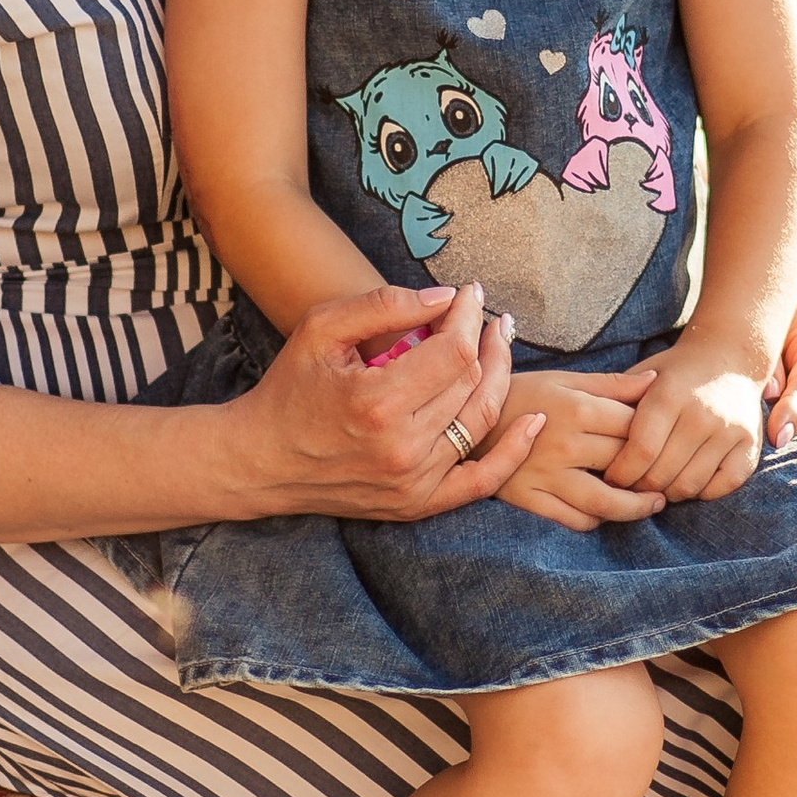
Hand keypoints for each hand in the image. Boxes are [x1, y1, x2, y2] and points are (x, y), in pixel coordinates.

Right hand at [239, 284, 540, 520]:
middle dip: (485, 340)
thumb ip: (383, 305)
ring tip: (500, 344)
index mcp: (377, 402)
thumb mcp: (320, 329)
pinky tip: (535, 420)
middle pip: (471, 383)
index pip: (453, 351)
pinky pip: (482, 481)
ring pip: (480, 421)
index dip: (468, 316)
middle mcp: (402, 447)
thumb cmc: (289, 388)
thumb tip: (446, 297)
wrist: (261, 461)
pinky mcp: (417, 503)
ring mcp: (413, 481)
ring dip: (500, 377)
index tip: (469, 293)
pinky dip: (513, 451)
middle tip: (487, 315)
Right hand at [497, 364, 669, 532]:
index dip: (658, 437)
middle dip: (652, 472)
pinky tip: (607, 511)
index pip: (634, 428)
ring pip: (605, 502)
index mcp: (576, 409)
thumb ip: (612, 384)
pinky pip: (574, 520)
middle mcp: (564, 445)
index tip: (669, 443)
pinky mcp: (529, 499)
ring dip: (636, 508)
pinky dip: (597, 520)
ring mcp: (546, 476)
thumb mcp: (564, 380)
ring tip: (653, 504)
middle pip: (625, 464)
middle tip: (670, 476)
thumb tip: (656, 381)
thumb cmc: (522, 395)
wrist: (465, 418)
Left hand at [605, 339, 768, 503]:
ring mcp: (730, 431)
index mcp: (670, 395)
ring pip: (689, 485)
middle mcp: (703, 413)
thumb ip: (616, 405)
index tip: (609, 478)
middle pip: (661, 473)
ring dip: (666, 494)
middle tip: (627, 488)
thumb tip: (586, 447)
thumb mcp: (642, 376)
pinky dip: (700, 492)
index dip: (619, 473)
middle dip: (637, 488)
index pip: (639, 451)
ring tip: (653, 486)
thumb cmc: (675, 372)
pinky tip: (685, 482)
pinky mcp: (750, 446)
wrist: (730, 356)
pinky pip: (721, 487)